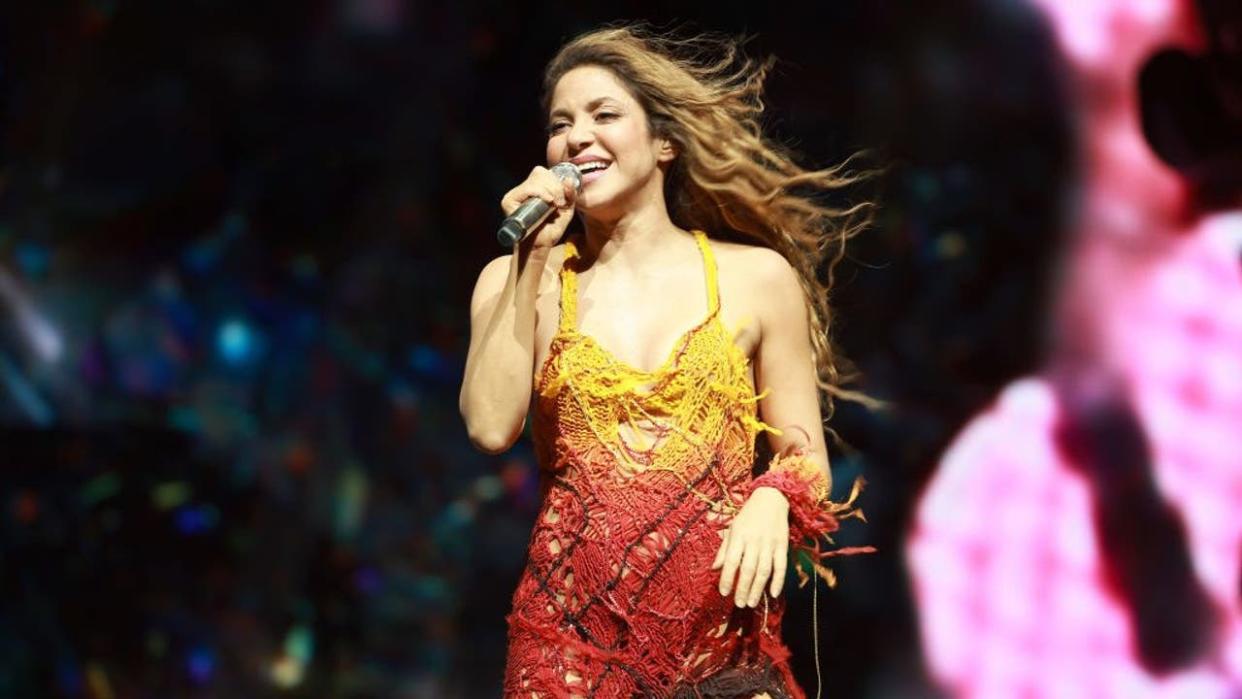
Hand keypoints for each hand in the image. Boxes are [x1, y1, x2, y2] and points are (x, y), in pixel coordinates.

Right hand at [499, 165, 578, 249]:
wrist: (541, 245)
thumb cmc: (551, 229)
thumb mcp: (566, 210)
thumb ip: (570, 194)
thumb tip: (568, 180)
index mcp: (534, 189)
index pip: (543, 173)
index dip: (555, 182)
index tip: (562, 199)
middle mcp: (522, 190)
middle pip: (540, 173)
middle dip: (554, 187)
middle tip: (558, 203)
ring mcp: (515, 195)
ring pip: (535, 179)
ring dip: (550, 190)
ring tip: (553, 205)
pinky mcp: (509, 201)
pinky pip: (527, 188)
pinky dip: (540, 193)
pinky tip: (547, 202)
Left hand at [713, 486, 789, 606]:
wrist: (771, 498)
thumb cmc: (748, 516)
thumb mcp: (733, 528)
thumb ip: (724, 549)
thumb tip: (714, 569)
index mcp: (739, 535)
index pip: (731, 561)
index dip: (727, 578)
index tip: (723, 592)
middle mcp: (754, 540)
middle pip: (748, 569)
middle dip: (742, 588)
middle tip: (739, 604)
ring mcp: (770, 543)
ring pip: (764, 570)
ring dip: (758, 588)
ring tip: (751, 603)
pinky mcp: (783, 545)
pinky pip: (781, 566)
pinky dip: (778, 581)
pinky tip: (773, 594)